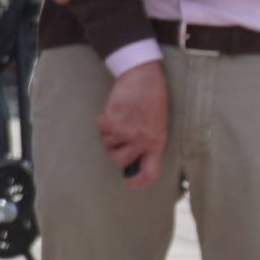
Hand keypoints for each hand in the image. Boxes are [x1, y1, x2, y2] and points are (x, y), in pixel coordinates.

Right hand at [96, 62, 168, 188]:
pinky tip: (115, 111)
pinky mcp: (109, 121)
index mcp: (157, 142)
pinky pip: (101, 130)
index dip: (138, 181)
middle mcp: (141, 140)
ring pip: (107, 144)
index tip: (130, 183)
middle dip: (116, 151)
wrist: (142, 76)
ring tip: (122, 118)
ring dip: (110, 134)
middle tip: (121, 138)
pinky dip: (104, 122)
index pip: (149, 171)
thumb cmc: (152, 99)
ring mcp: (124, 131)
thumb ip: (149, 143)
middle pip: (119, 160)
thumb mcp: (158, 124)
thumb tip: (134, 160)